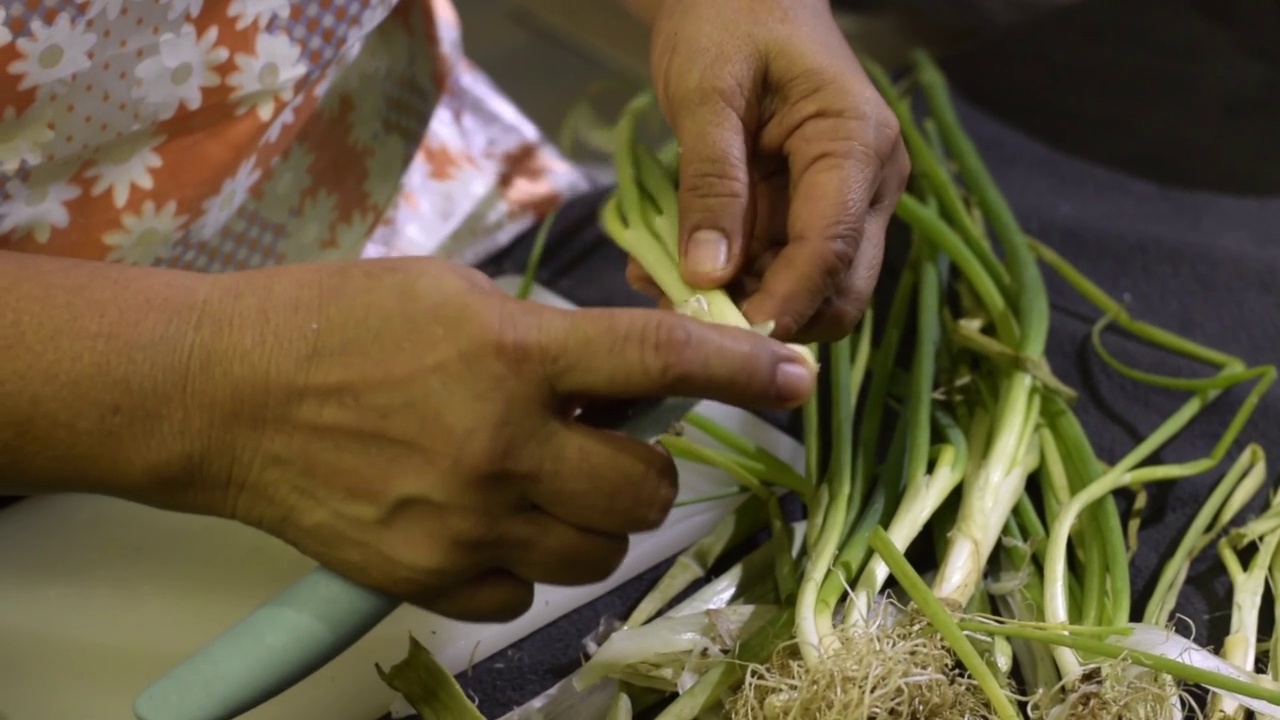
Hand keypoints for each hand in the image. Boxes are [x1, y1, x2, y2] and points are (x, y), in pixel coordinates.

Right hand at [193, 259, 815, 622]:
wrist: (227, 395)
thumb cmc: (338, 321)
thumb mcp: (457, 296)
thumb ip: (548, 339)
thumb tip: (620, 382)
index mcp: (513, 358)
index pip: (657, 365)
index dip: (740, 371)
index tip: (793, 378)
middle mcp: (503, 449)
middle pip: (645, 492)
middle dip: (643, 469)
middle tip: (604, 442)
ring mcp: (468, 524)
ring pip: (597, 551)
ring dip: (589, 515)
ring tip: (536, 478)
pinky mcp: (431, 578)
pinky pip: (527, 591)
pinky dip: (525, 558)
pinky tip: (483, 517)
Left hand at [628, 0, 908, 341]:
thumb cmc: (727, 21)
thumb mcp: (705, 95)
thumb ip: (711, 183)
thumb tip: (708, 275)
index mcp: (856, 145)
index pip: (832, 249)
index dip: (783, 301)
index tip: (724, 336)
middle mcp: (869, 183)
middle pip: (840, 289)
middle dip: (772, 316)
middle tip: (691, 320)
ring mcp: (846, 201)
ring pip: (812, 289)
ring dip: (747, 303)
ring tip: (665, 287)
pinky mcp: (812, 211)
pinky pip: (782, 266)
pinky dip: (736, 281)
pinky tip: (677, 269)